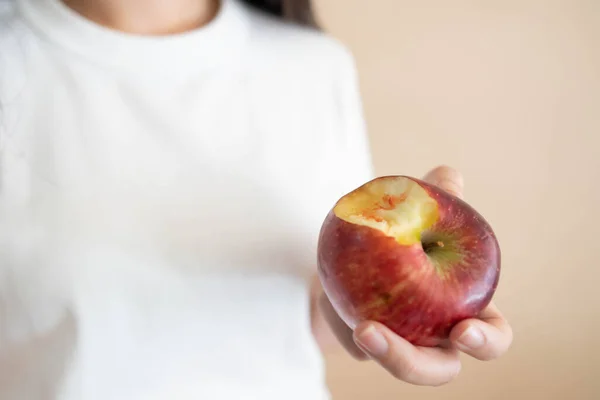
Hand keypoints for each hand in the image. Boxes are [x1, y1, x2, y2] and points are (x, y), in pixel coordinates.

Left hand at [319, 166, 512, 385]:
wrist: (362, 248)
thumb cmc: (406, 230)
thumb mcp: (420, 212)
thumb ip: (437, 198)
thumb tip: (446, 175)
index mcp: (466, 309)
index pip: (492, 335)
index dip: (486, 340)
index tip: (464, 330)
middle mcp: (438, 335)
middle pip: (441, 369)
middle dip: (421, 364)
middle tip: (393, 340)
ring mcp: (401, 344)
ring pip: (399, 365)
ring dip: (383, 353)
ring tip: (361, 328)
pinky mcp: (366, 345)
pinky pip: (356, 345)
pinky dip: (345, 328)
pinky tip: (333, 302)